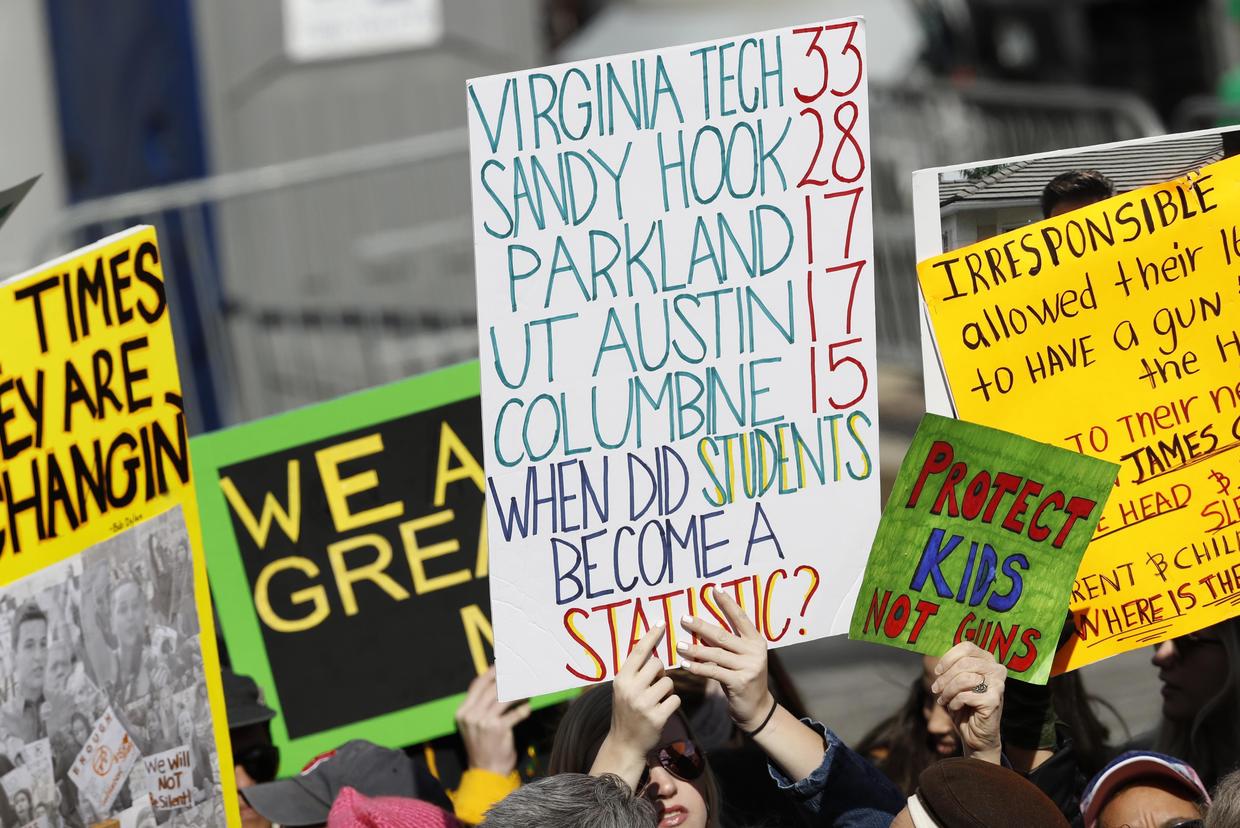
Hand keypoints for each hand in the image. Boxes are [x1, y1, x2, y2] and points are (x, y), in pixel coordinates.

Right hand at [455, 666, 530, 775]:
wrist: (485, 771)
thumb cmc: (482, 746)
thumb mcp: (474, 726)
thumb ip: (481, 706)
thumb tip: (497, 684)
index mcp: (463, 712)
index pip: (476, 686)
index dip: (489, 673)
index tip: (501, 664)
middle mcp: (471, 715)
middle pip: (491, 688)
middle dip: (507, 677)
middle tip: (519, 670)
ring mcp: (483, 721)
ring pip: (504, 698)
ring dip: (518, 691)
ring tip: (527, 685)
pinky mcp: (498, 729)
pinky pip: (515, 714)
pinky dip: (523, 709)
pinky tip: (528, 707)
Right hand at [590, 625, 678, 788]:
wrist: (624, 745)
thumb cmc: (626, 712)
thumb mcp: (623, 690)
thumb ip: (634, 672)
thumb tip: (651, 649)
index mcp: (621, 679)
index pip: (638, 652)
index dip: (651, 636)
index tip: (661, 622)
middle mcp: (630, 689)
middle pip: (658, 665)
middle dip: (661, 673)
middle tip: (655, 685)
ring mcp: (643, 704)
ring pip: (669, 682)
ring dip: (668, 690)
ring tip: (657, 700)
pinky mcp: (656, 717)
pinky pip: (675, 699)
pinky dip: (672, 704)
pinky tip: (662, 712)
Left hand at [677, 588, 772, 730]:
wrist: (756, 707)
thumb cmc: (744, 677)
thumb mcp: (741, 657)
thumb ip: (728, 643)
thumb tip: (701, 627)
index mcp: (756, 640)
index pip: (740, 617)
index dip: (727, 603)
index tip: (714, 589)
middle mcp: (754, 651)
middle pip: (722, 635)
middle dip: (701, 626)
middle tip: (684, 618)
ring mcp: (749, 666)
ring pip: (715, 654)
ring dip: (694, 649)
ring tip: (678, 644)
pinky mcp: (740, 681)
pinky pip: (713, 671)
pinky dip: (698, 667)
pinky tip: (685, 663)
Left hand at [930, 642, 1006, 763]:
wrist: (976, 734)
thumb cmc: (964, 705)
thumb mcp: (956, 681)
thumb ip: (952, 667)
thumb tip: (936, 657)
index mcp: (988, 660)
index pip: (967, 647)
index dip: (948, 658)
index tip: (937, 672)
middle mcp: (997, 669)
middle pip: (964, 662)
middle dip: (945, 678)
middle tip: (936, 690)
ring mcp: (998, 684)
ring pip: (963, 678)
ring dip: (947, 691)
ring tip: (943, 700)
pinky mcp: (994, 700)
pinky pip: (965, 695)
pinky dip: (954, 702)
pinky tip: (954, 708)